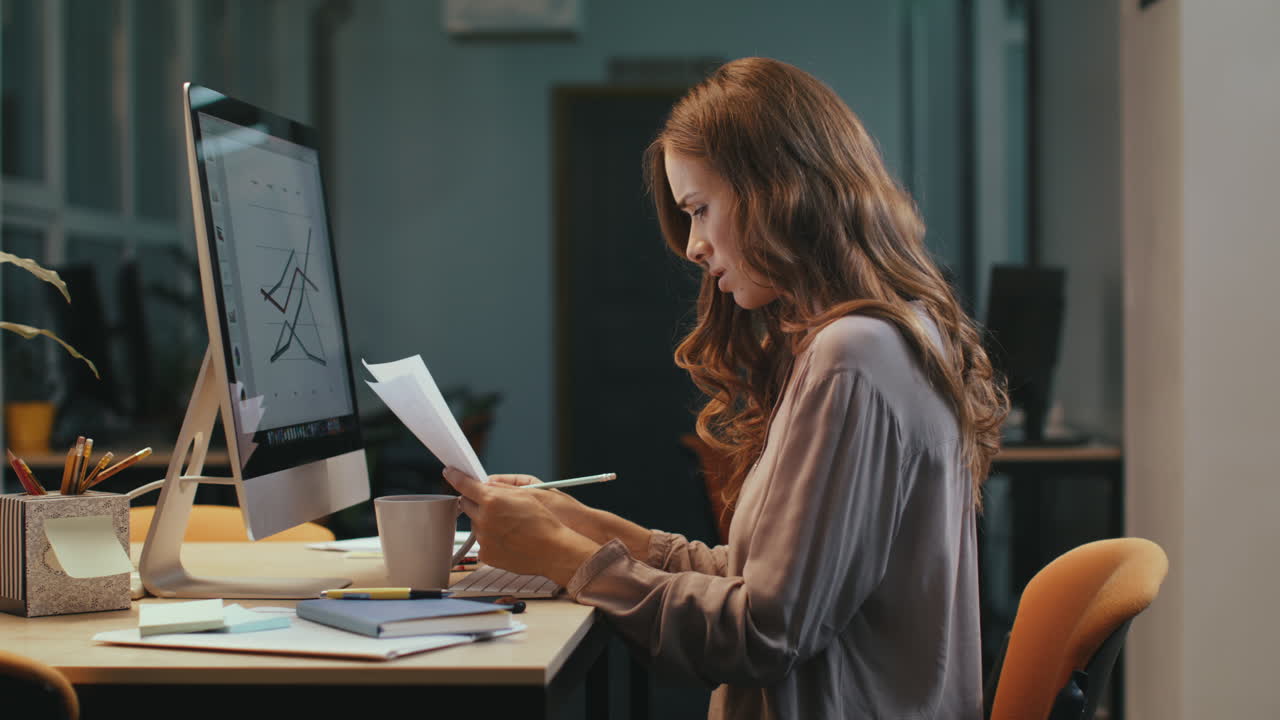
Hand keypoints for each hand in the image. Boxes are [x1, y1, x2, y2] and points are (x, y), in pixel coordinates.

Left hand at [444, 468, 599, 584]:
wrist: (553, 550)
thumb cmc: (543, 523)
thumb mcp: (525, 494)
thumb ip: (500, 488)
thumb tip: (485, 485)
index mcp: (492, 500)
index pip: (465, 484)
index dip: (456, 476)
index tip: (450, 473)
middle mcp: (484, 519)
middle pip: (467, 504)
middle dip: (476, 501)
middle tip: (495, 505)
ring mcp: (483, 538)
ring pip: (476, 524)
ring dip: (486, 521)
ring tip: (509, 526)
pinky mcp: (486, 554)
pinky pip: (483, 542)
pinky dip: (491, 539)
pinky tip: (509, 539)